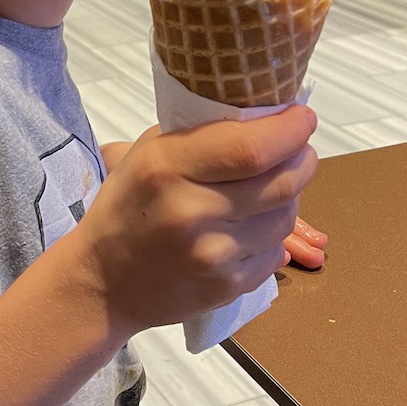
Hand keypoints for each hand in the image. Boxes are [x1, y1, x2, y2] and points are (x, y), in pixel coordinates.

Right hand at [67, 105, 318, 337]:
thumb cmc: (129, 203)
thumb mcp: (151, 152)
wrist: (103, 281)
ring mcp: (212, 256)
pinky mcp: (227, 288)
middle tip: (299, 150)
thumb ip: (203, 133)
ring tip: (270, 189)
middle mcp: (192, 212)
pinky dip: (272, 236)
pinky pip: (275, 253)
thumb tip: (267, 118)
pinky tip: (249, 228)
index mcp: (168, 167)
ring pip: (285, 217)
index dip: (289, 130)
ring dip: (289, 198)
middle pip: (280, 182)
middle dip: (302, 159)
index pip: (250, 148)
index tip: (302, 117)